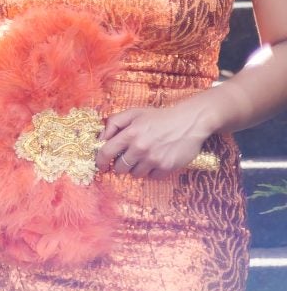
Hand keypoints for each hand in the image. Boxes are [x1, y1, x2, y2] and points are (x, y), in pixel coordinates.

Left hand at [98, 97, 219, 180]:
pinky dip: (152, 172)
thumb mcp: (134, 113)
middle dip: (120, 165)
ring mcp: (154, 159)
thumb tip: (100, 138)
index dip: (100, 161)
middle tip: (127, 160)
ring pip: (135, 174)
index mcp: (129, 134)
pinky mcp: (167, 167)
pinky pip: (152, 177)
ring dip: (136, 169)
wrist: (190, 122)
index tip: (101, 165)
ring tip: (144, 158)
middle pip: (120, 168)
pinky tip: (156, 161)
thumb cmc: (160, 117)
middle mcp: (140, 148)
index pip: (105, 153)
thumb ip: (114, 122)